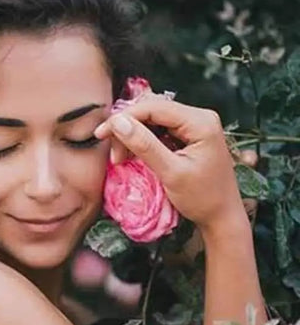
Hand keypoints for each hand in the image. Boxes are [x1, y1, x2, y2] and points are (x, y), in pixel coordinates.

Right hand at [94, 98, 246, 232]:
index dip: (123, 118)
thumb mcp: (171, 172)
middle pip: (152, 110)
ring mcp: (195, 126)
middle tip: (114, 154)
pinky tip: (134, 156)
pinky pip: (159, 130)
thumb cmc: (202, 198)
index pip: (153, 107)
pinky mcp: (190, 136)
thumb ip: (144, 145)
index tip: (100, 134)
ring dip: (133, 136)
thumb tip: (118, 122)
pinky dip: (143, 141)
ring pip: (153, 120)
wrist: (223, 217)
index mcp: (200, 122)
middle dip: (127, 128)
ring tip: (121, 158)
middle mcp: (199, 117)